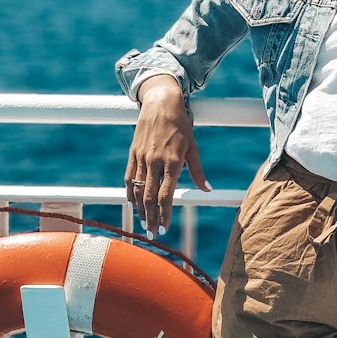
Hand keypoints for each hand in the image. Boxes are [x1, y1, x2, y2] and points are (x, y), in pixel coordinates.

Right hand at [124, 77, 210, 234]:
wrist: (161, 103)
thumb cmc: (181, 125)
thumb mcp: (193, 147)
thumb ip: (198, 171)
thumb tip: (207, 189)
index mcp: (173, 161)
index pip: (166, 195)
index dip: (165, 214)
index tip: (165, 228)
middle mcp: (155, 161)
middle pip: (150, 197)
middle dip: (151, 217)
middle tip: (153, 234)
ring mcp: (142, 157)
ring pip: (137, 189)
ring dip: (140, 209)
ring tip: (143, 223)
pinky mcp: (133, 153)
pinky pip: (129, 177)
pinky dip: (129, 192)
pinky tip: (132, 203)